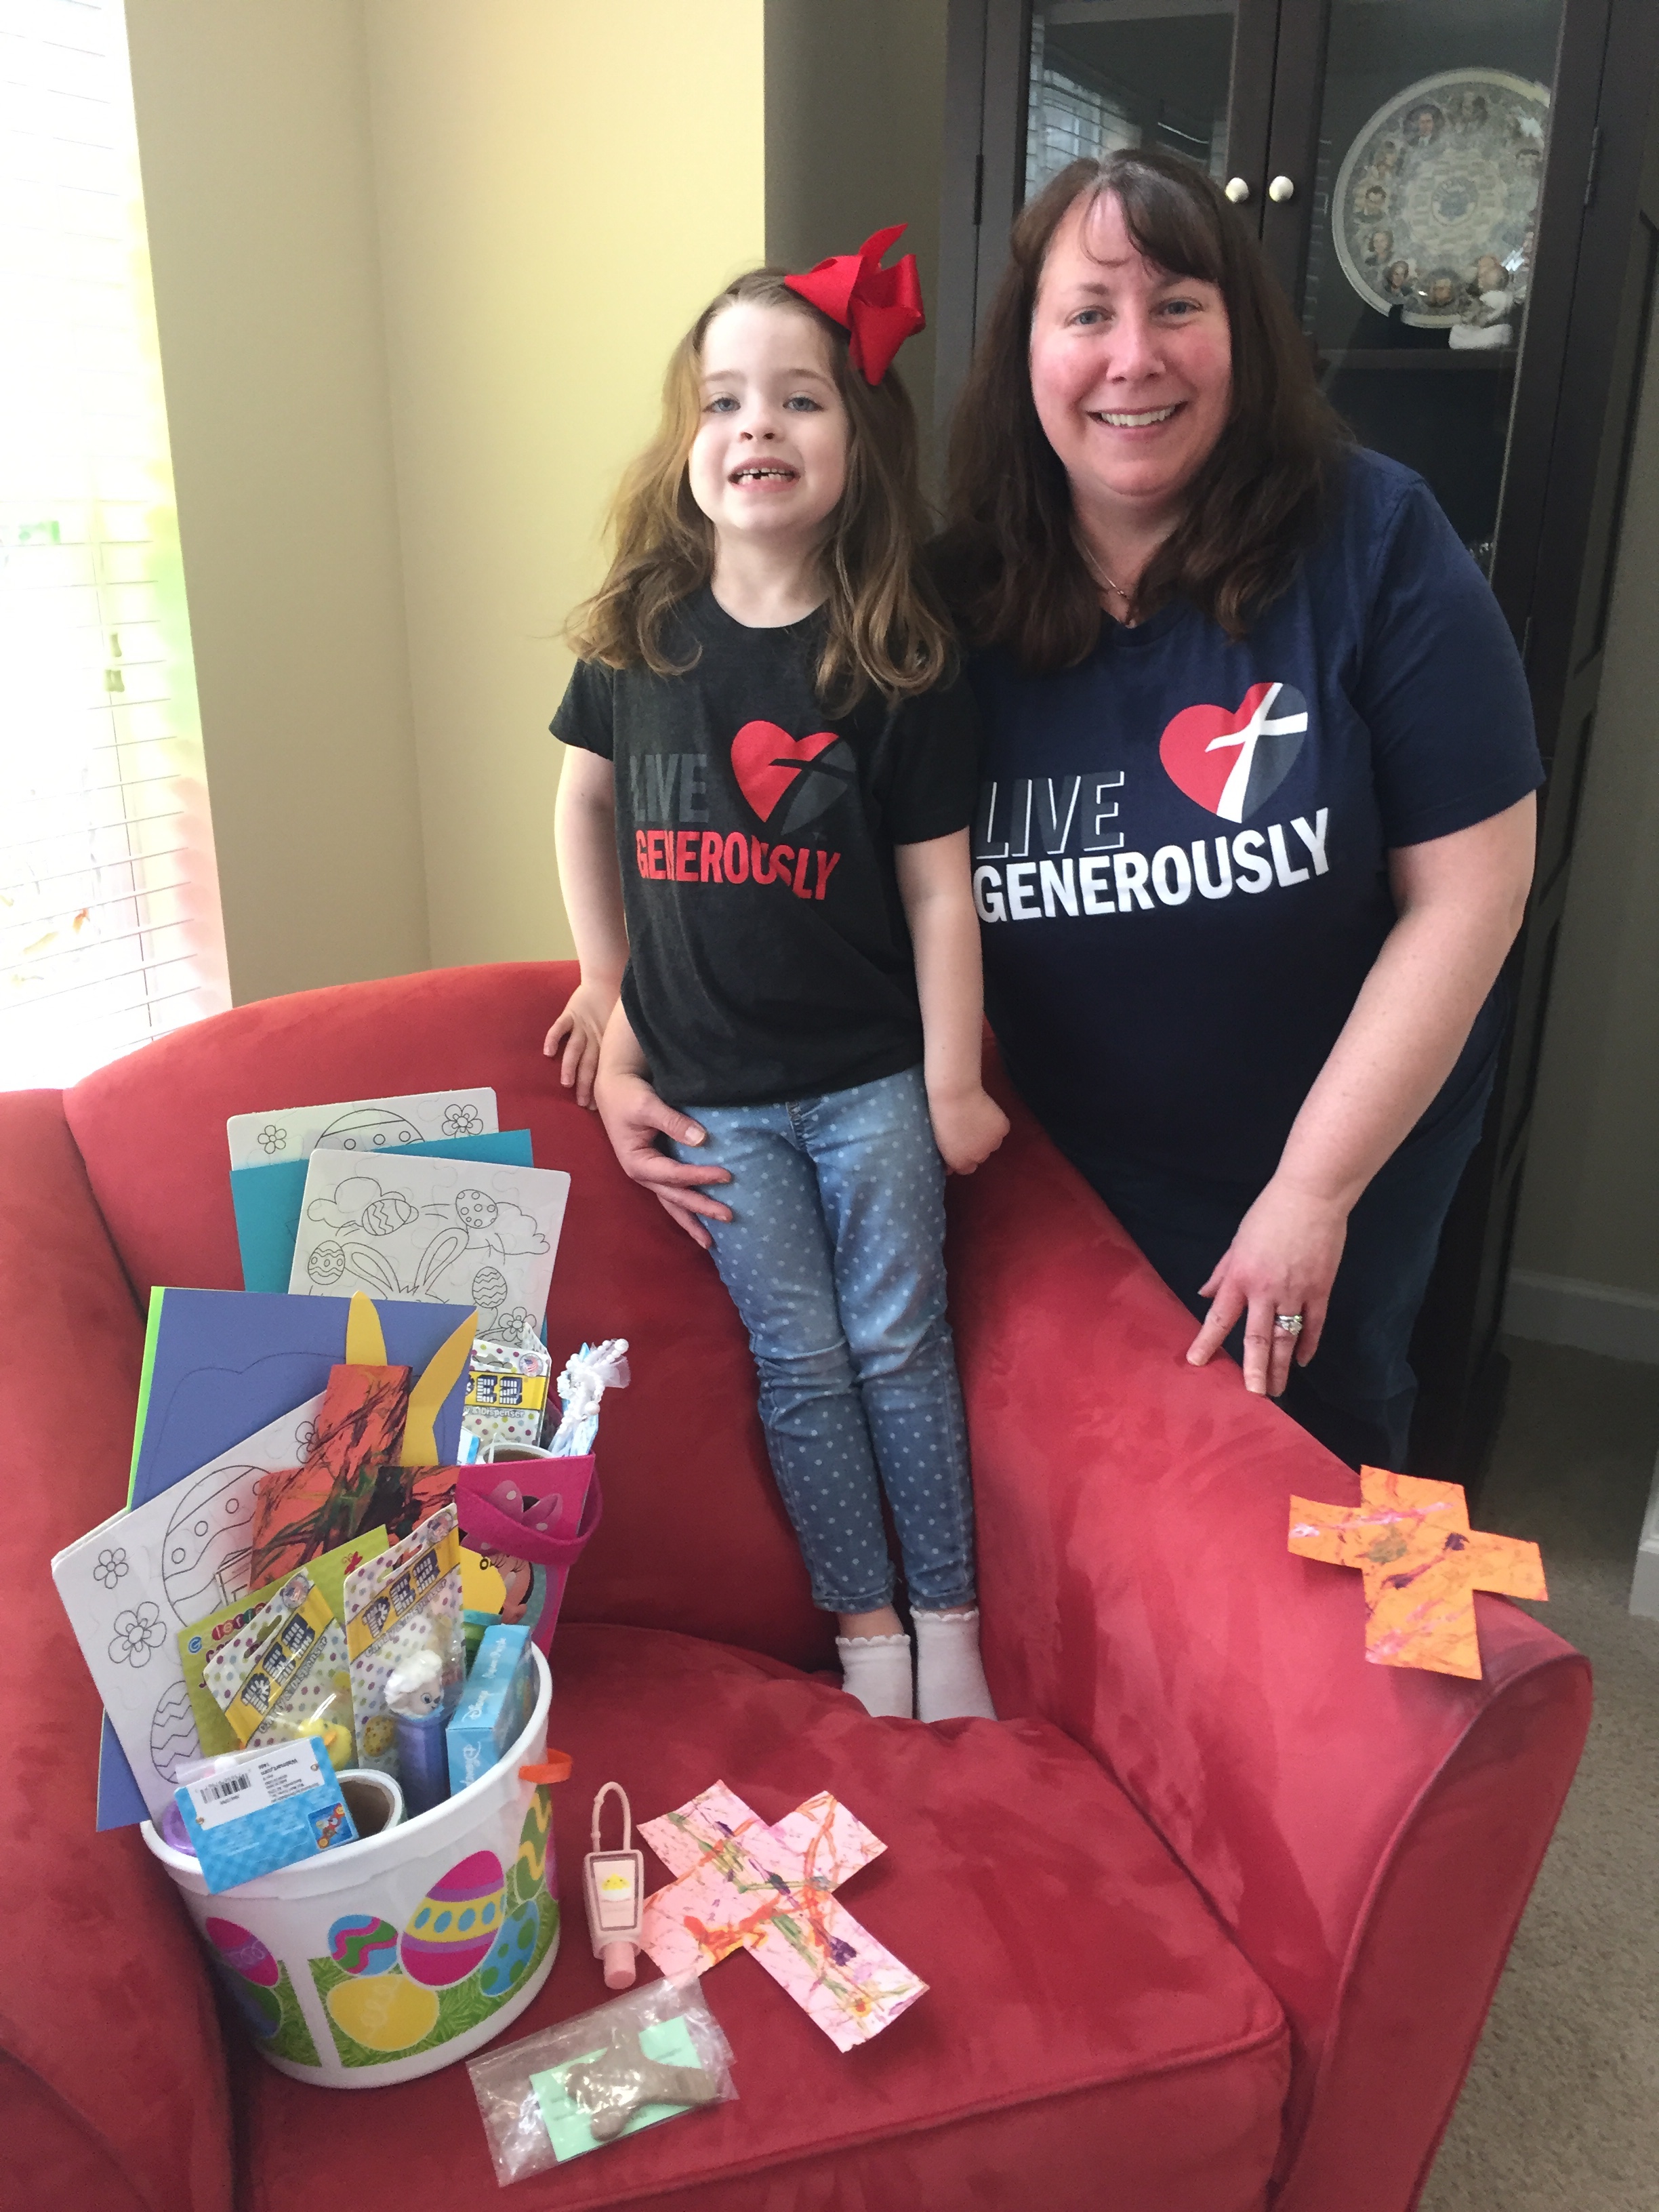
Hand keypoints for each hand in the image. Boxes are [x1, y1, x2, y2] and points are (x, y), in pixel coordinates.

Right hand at [543, 979, 618, 1110]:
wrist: (608, 978)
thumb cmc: (614, 1006)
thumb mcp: (618, 1029)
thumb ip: (617, 1048)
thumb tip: (627, 1073)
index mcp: (605, 1044)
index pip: (600, 1070)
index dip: (597, 1087)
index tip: (594, 1107)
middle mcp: (593, 1038)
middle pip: (588, 1065)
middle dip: (585, 1085)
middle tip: (582, 1103)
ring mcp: (581, 1026)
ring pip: (575, 1049)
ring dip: (571, 1066)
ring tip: (567, 1083)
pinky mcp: (571, 1014)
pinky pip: (560, 1027)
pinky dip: (553, 1038)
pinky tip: (548, 1052)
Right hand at [591, 1064, 733, 1249]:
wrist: (614, 1088)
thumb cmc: (628, 1096)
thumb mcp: (648, 1106)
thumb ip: (673, 1122)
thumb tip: (702, 1139)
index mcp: (637, 1162)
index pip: (674, 1175)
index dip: (700, 1177)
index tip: (727, 1175)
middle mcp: (643, 1174)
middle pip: (674, 1198)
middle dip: (700, 1210)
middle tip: (728, 1218)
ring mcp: (649, 1174)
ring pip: (672, 1202)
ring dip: (691, 1220)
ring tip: (710, 1242)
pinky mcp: (656, 1168)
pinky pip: (673, 1192)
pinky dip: (687, 1206)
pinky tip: (700, 1218)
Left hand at [928, 1085, 1010, 1175]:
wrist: (955, 1095)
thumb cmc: (940, 1115)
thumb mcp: (937, 1141)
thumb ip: (947, 1156)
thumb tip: (949, 1167)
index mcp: (960, 1162)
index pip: (966, 1169)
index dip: (963, 1157)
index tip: (959, 1147)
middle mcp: (979, 1157)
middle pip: (980, 1156)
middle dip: (975, 1147)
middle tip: (967, 1131)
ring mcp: (993, 1144)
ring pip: (992, 1143)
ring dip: (987, 1136)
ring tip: (976, 1120)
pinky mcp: (1002, 1129)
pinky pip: (1001, 1130)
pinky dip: (996, 1124)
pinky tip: (986, 1113)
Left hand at [1185, 1176, 1348, 1397]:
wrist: (1311, 1196)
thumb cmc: (1269, 1214)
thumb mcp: (1237, 1242)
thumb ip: (1222, 1271)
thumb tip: (1205, 1293)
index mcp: (1240, 1276)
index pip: (1219, 1317)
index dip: (1207, 1341)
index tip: (1197, 1362)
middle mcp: (1266, 1290)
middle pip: (1257, 1338)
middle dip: (1254, 1370)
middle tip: (1253, 1395)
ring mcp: (1295, 1292)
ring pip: (1287, 1338)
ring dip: (1282, 1367)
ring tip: (1277, 1390)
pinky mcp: (1320, 1289)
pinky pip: (1314, 1325)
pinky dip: (1309, 1345)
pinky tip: (1303, 1361)